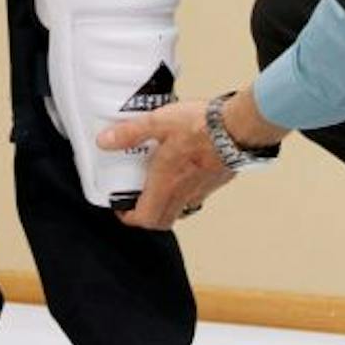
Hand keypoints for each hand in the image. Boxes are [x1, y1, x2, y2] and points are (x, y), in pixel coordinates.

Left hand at [97, 99, 235, 228]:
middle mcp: (183, 194)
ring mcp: (201, 190)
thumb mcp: (159, 122)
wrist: (239, 128)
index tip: (121, 207)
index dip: (128, 218)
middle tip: (136, 200)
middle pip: (161, 221)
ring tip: (157, 185)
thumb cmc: (202, 127)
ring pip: (179, 211)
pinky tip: (183, 170)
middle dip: (145, 216)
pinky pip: (196, 197)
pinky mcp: (215, 183)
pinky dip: (184, 193)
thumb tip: (105, 141)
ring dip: (165, 206)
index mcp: (166, 184)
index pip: (144, 218)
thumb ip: (131, 133)